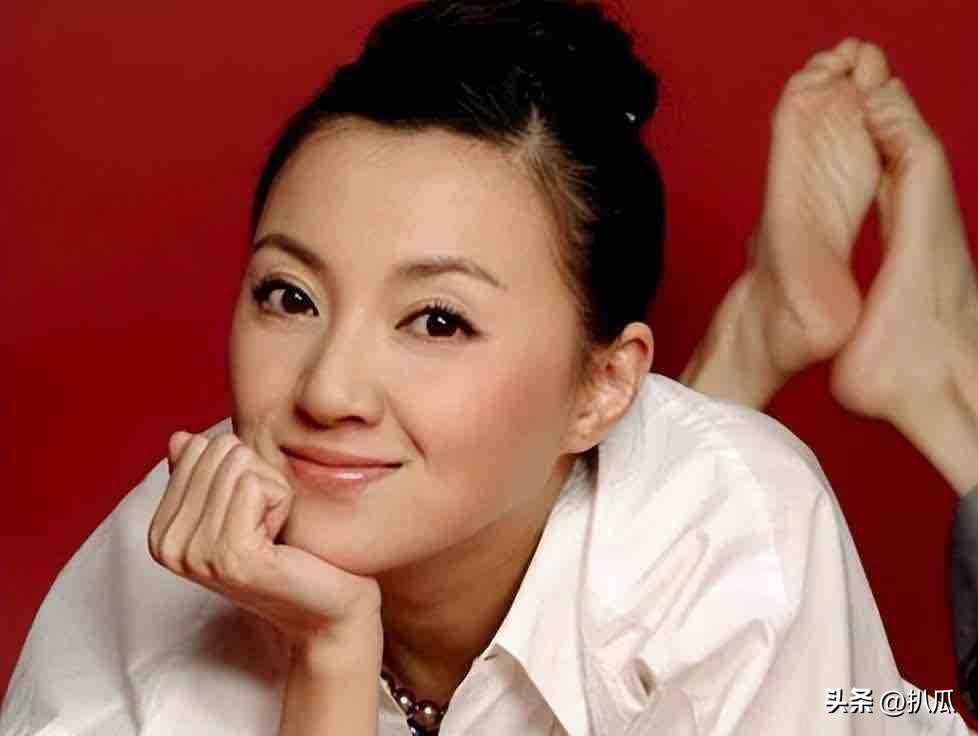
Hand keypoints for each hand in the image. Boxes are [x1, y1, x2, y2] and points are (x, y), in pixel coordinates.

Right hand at [148, 431, 381, 656]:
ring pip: (240, 464)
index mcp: (162, 530)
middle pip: (220, 450)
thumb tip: (182, 438)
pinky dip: (282, 500)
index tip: (250, 514)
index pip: (199, 446)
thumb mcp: (242, 507)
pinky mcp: (232, 556)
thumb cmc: (290, 553)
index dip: (240, 470)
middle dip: (258, 476)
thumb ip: (207, 475)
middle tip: (267, 523)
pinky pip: (256, 485)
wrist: (325, 608)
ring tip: (275, 532)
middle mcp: (167, 545)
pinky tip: (282, 539)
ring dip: (273, 490)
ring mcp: (196, 554)